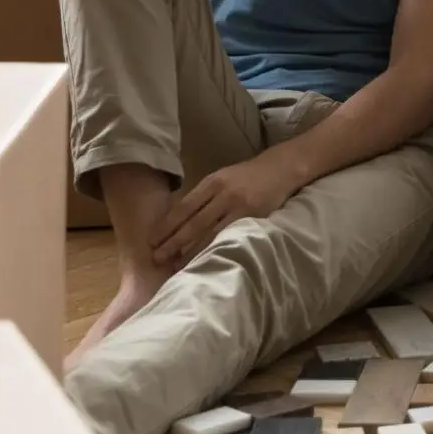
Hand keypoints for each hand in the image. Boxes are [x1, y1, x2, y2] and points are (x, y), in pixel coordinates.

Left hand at [150, 151, 301, 265]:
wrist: (281, 168)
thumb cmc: (248, 176)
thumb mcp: (223, 178)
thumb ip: (204, 196)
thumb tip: (178, 220)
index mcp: (211, 182)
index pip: (183, 207)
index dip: (166, 226)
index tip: (151, 241)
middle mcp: (222, 193)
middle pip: (192, 222)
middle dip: (172, 242)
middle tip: (156, 258)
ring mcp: (238, 205)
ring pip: (209, 232)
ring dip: (190, 250)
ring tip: (175, 265)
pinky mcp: (253, 216)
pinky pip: (229, 236)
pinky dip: (215, 248)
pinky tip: (205, 259)